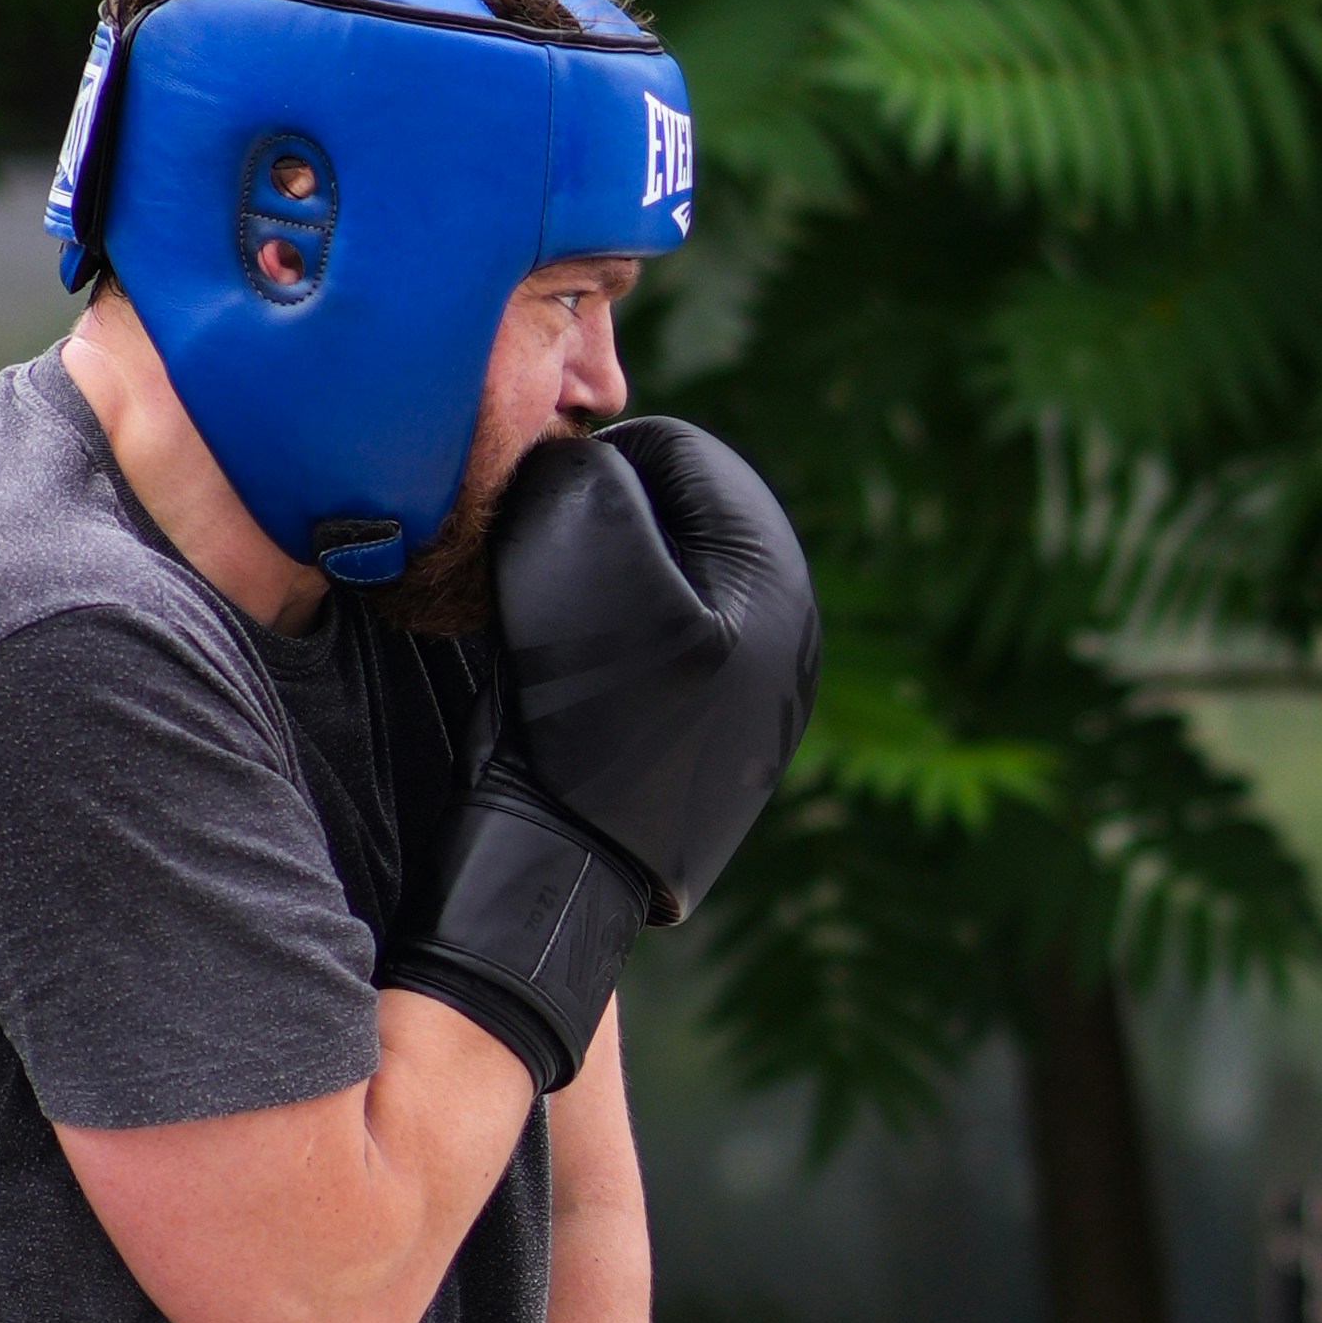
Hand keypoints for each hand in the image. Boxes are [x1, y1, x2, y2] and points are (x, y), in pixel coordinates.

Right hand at [390, 423, 820, 1096]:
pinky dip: (607, 645)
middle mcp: (787, 625)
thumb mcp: (578, 565)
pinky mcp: (720, 734)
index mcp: (774, 569)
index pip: (675, 451)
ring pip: (661, 579)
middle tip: (536, 570)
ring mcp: (758, 687)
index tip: (534, 514)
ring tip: (551, 634)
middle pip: (674, 514)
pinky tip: (571, 687)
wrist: (571, 871)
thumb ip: (590, 481)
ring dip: (600, 584)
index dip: (590, 465)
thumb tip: (588, 458)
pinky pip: (656, 645)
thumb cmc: (580, 713)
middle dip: (602, 525)